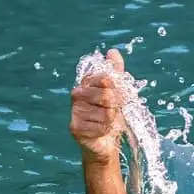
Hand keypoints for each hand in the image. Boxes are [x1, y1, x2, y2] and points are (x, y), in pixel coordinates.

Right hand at [70, 48, 128, 164]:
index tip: (119, 97)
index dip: (118, 90)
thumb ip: (115, 72)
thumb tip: (113, 52)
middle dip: (117, 107)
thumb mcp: (117, 92)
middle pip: (108, 96)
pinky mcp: (75, 128)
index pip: (106, 78)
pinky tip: (101, 132)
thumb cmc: (111, 115)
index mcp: (86, 82)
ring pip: (107, 113)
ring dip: (113, 120)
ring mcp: (74, 111)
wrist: (105, 142)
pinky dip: (107, 131)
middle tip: (113, 112)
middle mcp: (77, 94)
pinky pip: (102, 127)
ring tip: (107, 122)